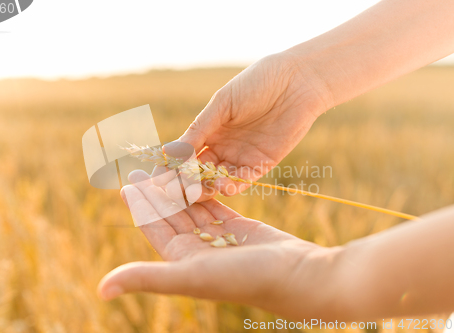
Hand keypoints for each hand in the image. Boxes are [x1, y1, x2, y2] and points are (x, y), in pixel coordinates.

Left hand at [98, 170, 342, 319]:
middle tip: (140, 168)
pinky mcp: (239, 227)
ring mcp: (218, 238)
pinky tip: (195, 174)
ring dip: (178, 188)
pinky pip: (215, 204)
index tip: (127, 184)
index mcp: (182, 261)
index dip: (140, 206)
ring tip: (164, 167)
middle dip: (155, 192)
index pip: (154, 228)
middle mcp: (197, 251)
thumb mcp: (190, 277)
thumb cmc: (243, 278)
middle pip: (170, 215)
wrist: (297, 277)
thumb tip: (100, 290)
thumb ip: (147, 278)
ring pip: (192, 207)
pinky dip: (205, 189)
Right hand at [177, 52, 331, 199]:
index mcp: (209, 130)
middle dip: (187, 182)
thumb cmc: (257, 83)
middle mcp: (222, 147)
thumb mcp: (223, 104)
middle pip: (198, 172)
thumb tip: (169, 153)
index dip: (172, 167)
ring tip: (199, 190)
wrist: (296, 81)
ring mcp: (240, 157)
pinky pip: (242, 181)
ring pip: (218, 180)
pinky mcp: (261, 164)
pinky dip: (232, 186)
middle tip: (178, 190)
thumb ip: (199, 129)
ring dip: (207, 187)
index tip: (159, 177)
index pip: (185, 154)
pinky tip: (224, 186)